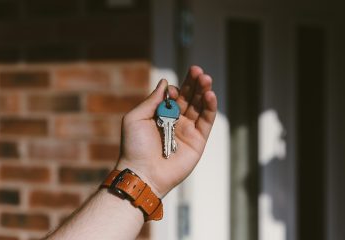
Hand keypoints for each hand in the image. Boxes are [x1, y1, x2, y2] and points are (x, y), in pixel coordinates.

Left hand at [116, 66, 216, 196]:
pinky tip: (210, 95)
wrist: (143, 172)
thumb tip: (165, 82)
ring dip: (204, 91)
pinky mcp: (198, 141)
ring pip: (200, 107)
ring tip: (206, 79)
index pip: (174, 96)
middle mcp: (176, 121)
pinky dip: (210, 108)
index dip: (177, 88)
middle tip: (198, 71)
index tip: (173, 89)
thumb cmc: (135, 146)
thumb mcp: (136, 118)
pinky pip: (207, 121)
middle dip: (194, 84)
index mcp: (161, 115)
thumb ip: (152, 100)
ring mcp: (188, 130)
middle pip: (190, 98)